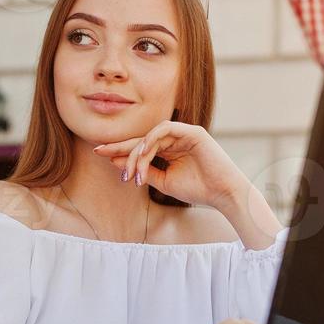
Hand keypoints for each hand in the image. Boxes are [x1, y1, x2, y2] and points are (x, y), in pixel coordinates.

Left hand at [92, 121, 246, 208]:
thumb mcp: (163, 182)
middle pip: (142, 140)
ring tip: (132, 171)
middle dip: (121, 146)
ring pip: (150, 137)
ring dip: (138, 153)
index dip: (121, 150)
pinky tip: (143, 152)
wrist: (223, 194)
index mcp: (169, 149)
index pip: (141, 147)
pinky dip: (151, 139)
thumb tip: (117, 162)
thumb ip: (143, 170)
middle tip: (101, 150)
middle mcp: (175, 139)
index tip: (101, 154)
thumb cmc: (197, 189)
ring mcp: (184, 133)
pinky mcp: (192, 131)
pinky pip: (165, 129)